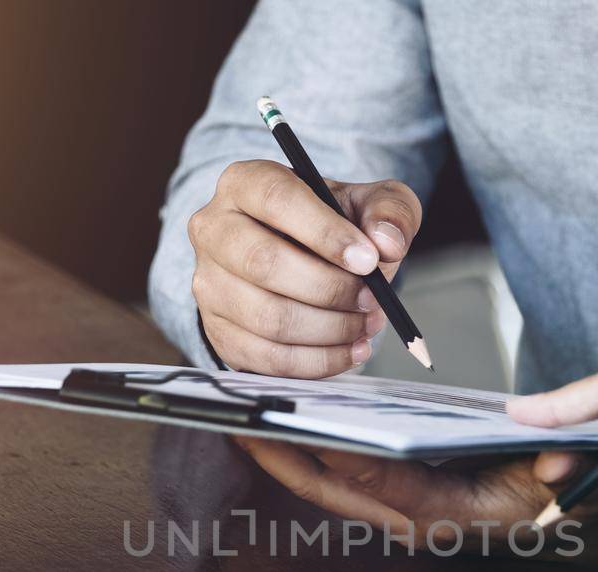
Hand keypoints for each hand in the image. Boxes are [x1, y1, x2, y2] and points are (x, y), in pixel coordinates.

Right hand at [188, 160, 421, 377]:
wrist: (301, 259)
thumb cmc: (330, 226)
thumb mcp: (368, 203)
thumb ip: (389, 211)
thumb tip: (386, 243)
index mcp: (244, 183)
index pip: (277, 200)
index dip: (326, 233)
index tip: (368, 260)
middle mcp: (214, 231)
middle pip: (265, 264)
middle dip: (331, 289)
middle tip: (372, 299)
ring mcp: (209, 285)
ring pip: (268, 318)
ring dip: (330, 330)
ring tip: (366, 324)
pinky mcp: (219, 332)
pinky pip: (269, 359)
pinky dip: (318, 361)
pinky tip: (350, 350)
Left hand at [234, 437, 597, 571]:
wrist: (562, 508)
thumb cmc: (562, 486)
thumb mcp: (573, 475)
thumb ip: (566, 469)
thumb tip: (555, 465)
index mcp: (449, 515)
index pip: (384, 479)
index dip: (341, 451)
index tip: (298, 423)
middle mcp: (413, 520)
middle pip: (332, 488)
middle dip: (282, 457)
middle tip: (235, 417)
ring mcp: (398, 512)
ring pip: (326, 485)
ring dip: (282, 453)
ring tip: (241, 411)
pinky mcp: (392, 498)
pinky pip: (336, 475)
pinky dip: (304, 449)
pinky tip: (278, 417)